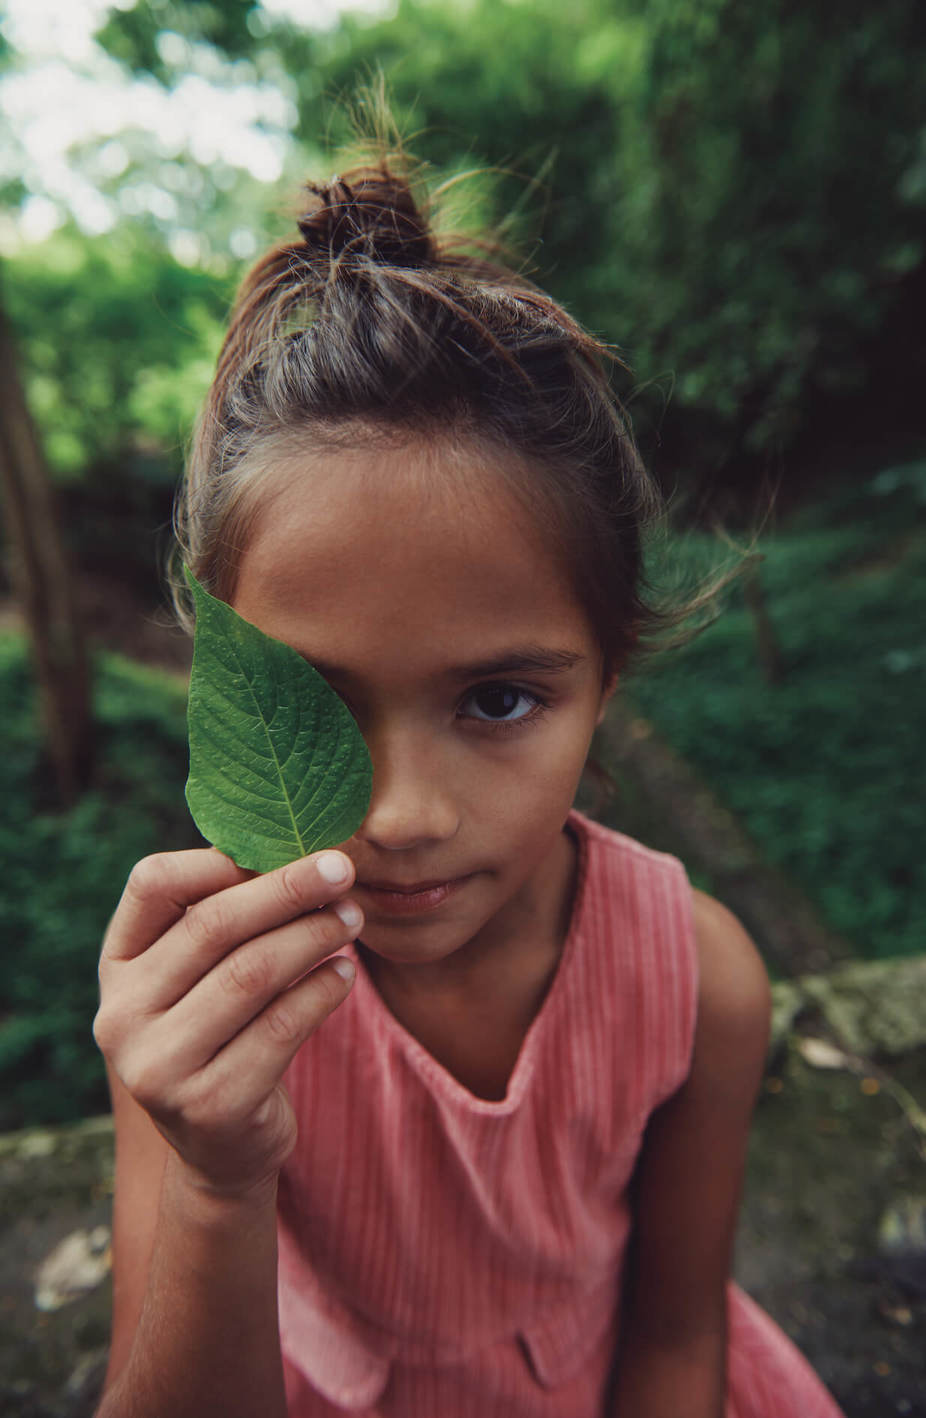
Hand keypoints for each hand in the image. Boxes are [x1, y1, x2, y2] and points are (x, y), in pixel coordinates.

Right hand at [94, 848, 361, 1197]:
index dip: (220, 857)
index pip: (152, 883)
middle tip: (342, 870)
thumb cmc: (222, 1032)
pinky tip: (345, 972)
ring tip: (352, 918)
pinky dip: (321, 991)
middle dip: (288, 889)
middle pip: (214, 926)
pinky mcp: (211, 1105)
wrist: (222, 1147)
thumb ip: (221, 916)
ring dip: (313, 936)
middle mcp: (123, 1015)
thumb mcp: (199, 977)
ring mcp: (160, 1066)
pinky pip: (281, 1028)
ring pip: (252, 974)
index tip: (285, 844)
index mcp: (118, 967)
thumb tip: (293, 842)